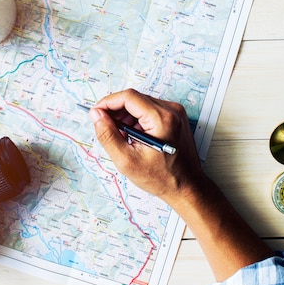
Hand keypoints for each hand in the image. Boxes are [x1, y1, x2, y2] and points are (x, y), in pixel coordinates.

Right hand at [89, 88, 271, 280]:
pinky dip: (138, 119)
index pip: (128, 97)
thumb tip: (96, 115)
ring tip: (120, 136)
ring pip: (142, 103)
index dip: (108, 103)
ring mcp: (176, 113)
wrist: (188, 187)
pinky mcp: (176, 118)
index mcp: (162, 118)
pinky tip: (133, 136)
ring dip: (126, 115)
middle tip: (104, 127)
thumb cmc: (161, 178)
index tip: (95, 113)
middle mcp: (171, 110)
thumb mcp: (127, 160)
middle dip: (116, 110)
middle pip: (135, 98)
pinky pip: (151, 110)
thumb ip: (108, 135)